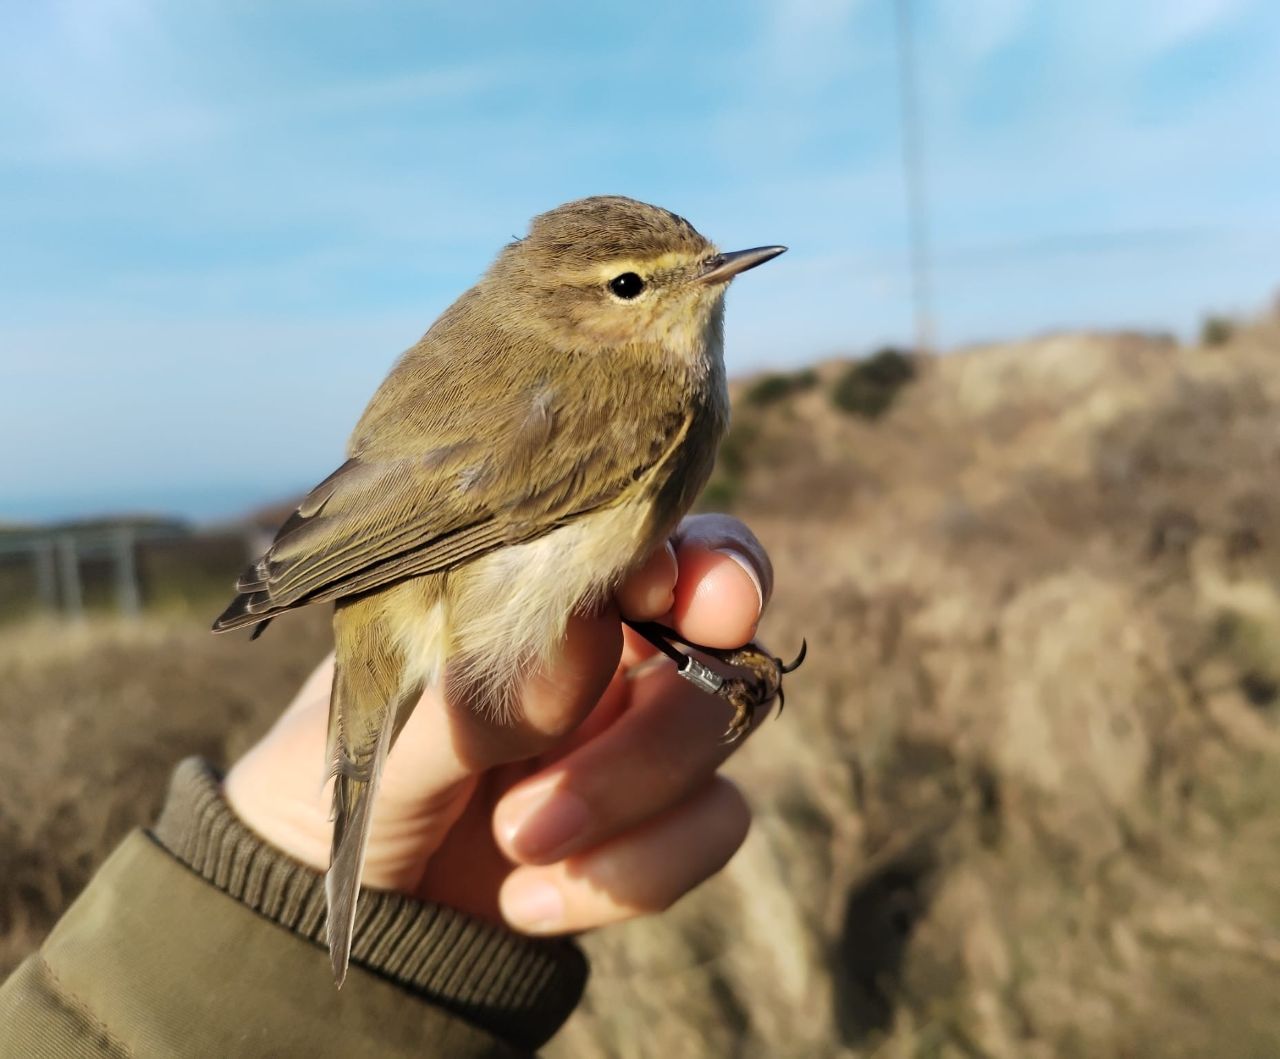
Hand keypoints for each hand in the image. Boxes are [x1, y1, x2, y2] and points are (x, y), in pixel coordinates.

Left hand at [223, 514, 772, 934]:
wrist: (326, 903)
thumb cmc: (341, 771)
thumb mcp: (385, 728)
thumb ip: (481, 687)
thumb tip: (588, 630)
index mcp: (553, 595)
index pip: (672, 546)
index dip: (702, 563)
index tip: (654, 596)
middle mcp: (616, 652)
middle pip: (717, 652)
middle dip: (647, 737)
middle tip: (539, 798)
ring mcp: (642, 735)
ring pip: (720, 740)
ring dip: (623, 806)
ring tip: (511, 844)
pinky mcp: (657, 823)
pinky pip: (712, 829)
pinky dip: (627, 877)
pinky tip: (523, 901)